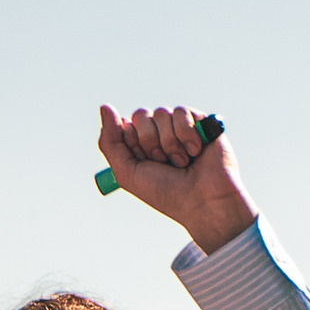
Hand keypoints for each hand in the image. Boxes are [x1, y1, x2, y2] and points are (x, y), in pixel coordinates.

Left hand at [96, 105, 257, 254]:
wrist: (204, 202)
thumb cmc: (167, 194)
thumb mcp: (127, 174)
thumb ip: (110, 142)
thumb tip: (105, 106)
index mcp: (140, 146)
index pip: (125, 125)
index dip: (133, 143)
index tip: (145, 162)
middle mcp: (158, 135)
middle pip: (140, 116)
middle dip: (150, 143)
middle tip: (164, 164)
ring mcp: (178, 127)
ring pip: (161, 113)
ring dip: (170, 143)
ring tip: (182, 161)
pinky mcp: (198, 121)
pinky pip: (181, 112)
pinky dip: (186, 134)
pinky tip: (196, 151)